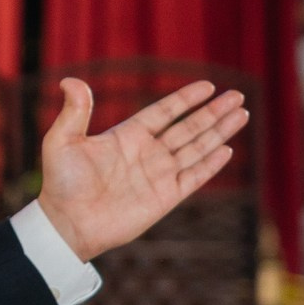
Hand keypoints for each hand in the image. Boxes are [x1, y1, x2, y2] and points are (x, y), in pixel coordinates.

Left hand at [38, 77, 248, 262]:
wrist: (68, 224)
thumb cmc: (61, 183)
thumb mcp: (62, 141)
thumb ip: (73, 111)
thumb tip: (70, 81)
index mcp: (127, 136)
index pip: (164, 112)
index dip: (186, 100)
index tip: (208, 86)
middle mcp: (147, 153)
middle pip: (189, 128)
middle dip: (214, 112)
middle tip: (237, 96)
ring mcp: (158, 175)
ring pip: (197, 148)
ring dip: (220, 132)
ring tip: (242, 114)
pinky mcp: (165, 198)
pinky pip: (193, 177)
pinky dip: (211, 165)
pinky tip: (227, 150)